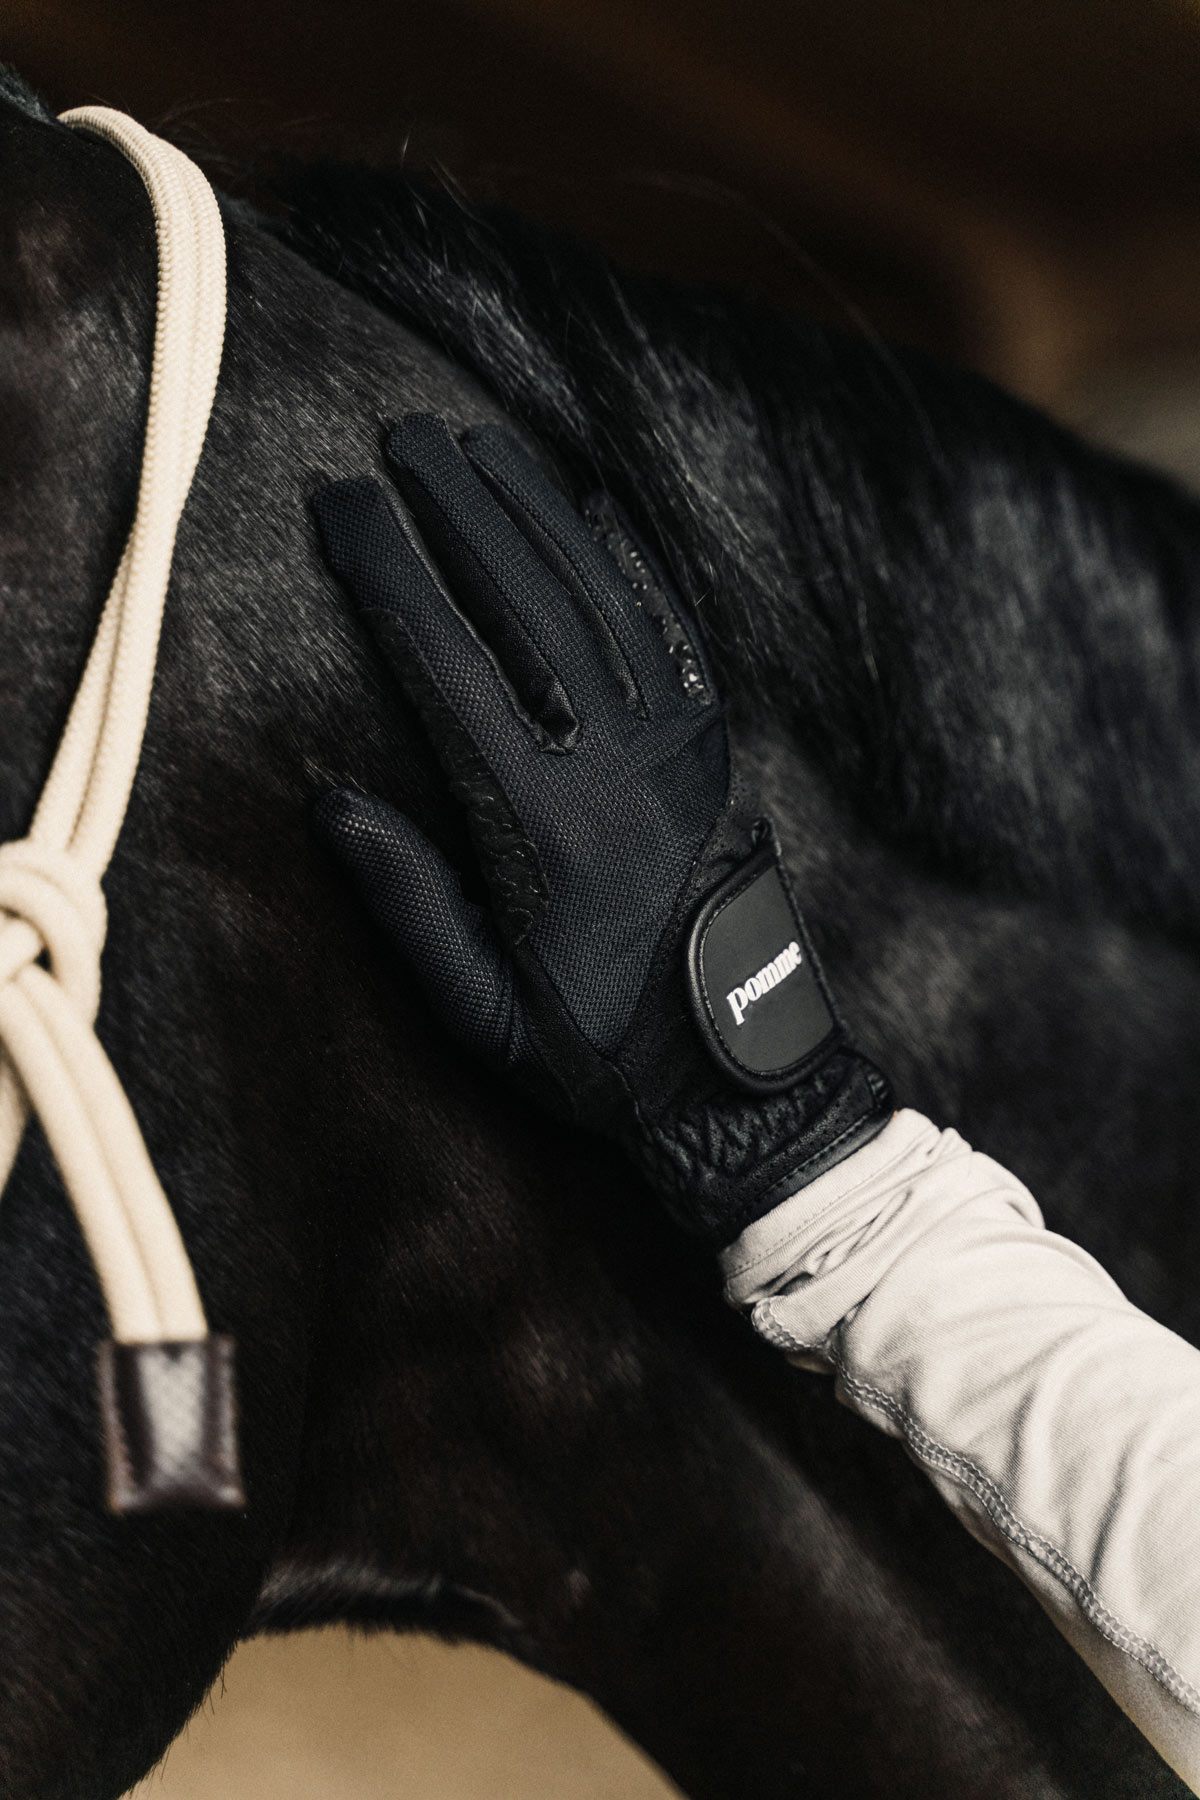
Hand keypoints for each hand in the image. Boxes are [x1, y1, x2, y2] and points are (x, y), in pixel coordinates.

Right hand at [313, 414, 891, 1244]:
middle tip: (404, 437)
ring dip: (539, 510)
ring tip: (480, 444)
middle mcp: (616, 769)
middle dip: (461, 507)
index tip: (342, 504)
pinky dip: (632, 558)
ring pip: (604, 597)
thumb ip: (408, 904)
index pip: (449, 666)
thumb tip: (333, 798)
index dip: (392, 572)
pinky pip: (675, 630)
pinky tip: (595, 505)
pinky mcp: (717, 751)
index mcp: (542, 830)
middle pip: (529, 603)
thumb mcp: (480, 1013)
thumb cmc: (596, 1053)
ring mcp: (679, 751)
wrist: (741, 1083)